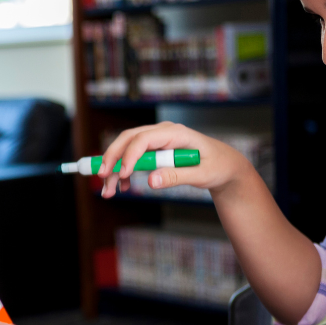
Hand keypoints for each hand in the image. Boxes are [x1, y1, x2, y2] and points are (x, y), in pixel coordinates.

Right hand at [96, 122, 251, 198]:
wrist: (223, 164)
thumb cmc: (217, 166)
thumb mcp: (202, 174)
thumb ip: (176, 177)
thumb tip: (151, 181)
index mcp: (176, 133)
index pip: (143, 139)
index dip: (129, 156)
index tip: (121, 175)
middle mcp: (162, 132)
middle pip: (128, 139)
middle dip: (112, 158)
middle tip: (101, 177)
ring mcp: (157, 140)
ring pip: (126, 149)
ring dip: (114, 169)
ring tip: (108, 191)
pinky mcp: (154, 150)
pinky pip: (132, 158)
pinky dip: (123, 172)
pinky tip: (123, 187)